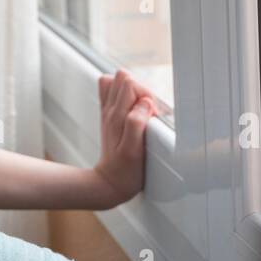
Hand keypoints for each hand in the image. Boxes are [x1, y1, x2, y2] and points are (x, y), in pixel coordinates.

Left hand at [94, 69, 158, 207]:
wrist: (109, 183)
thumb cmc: (125, 171)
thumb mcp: (133, 150)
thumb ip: (137, 123)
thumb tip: (145, 102)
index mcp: (116, 115)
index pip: (129, 82)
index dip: (145, 94)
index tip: (151, 116)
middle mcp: (110, 109)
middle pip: (123, 77)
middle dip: (141, 90)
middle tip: (148, 113)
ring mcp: (108, 111)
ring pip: (118, 81)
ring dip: (135, 92)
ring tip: (142, 113)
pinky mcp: (110, 116)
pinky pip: (114, 92)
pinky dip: (128, 96)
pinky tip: (135, 113)